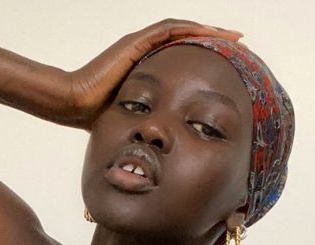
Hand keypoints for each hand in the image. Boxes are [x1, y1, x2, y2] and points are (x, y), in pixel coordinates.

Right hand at [69, 19, 242, 127]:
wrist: (74, 105)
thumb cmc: (94, 117)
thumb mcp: (131, 119)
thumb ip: (147, 122)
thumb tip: (163, 145)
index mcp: (144, 69)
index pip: (181, 57)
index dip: (205, 58)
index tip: (228, 66)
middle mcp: (143, 53)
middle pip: (186, 40)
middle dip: (215, 41)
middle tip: (240, 46)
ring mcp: (139, 45)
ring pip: (183, 30)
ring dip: (210, 32)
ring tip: (234, 37)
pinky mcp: (136, 43)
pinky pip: (171, 30)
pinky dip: (193, 29)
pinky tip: (213, 33)